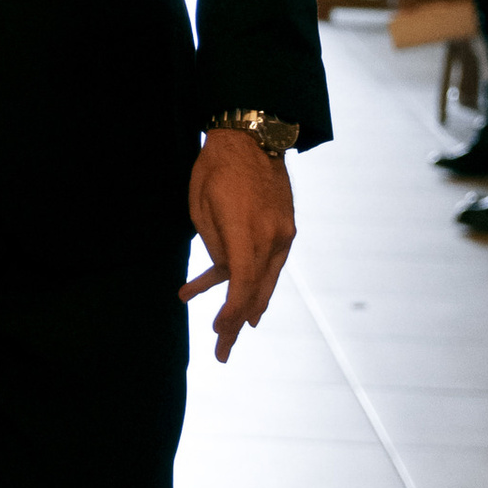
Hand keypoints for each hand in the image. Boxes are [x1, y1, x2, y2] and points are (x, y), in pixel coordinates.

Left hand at [186, 125, 296, 365]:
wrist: (252, 135)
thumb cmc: (215, 169)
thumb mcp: (200, 208)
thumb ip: (215, 247)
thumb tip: (226, 275)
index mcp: (245, 231)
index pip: (240, 286)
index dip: (229, 315)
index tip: (218, 333)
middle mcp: (271, 238)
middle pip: (255, 292)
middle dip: (237, 324)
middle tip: (221, 351)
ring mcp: (283, 234)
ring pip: (265, 281)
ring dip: (249, 307)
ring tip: (231, 331)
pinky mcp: (287, 228)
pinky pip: (270, 262)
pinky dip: (257, 282)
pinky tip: (247, 303)